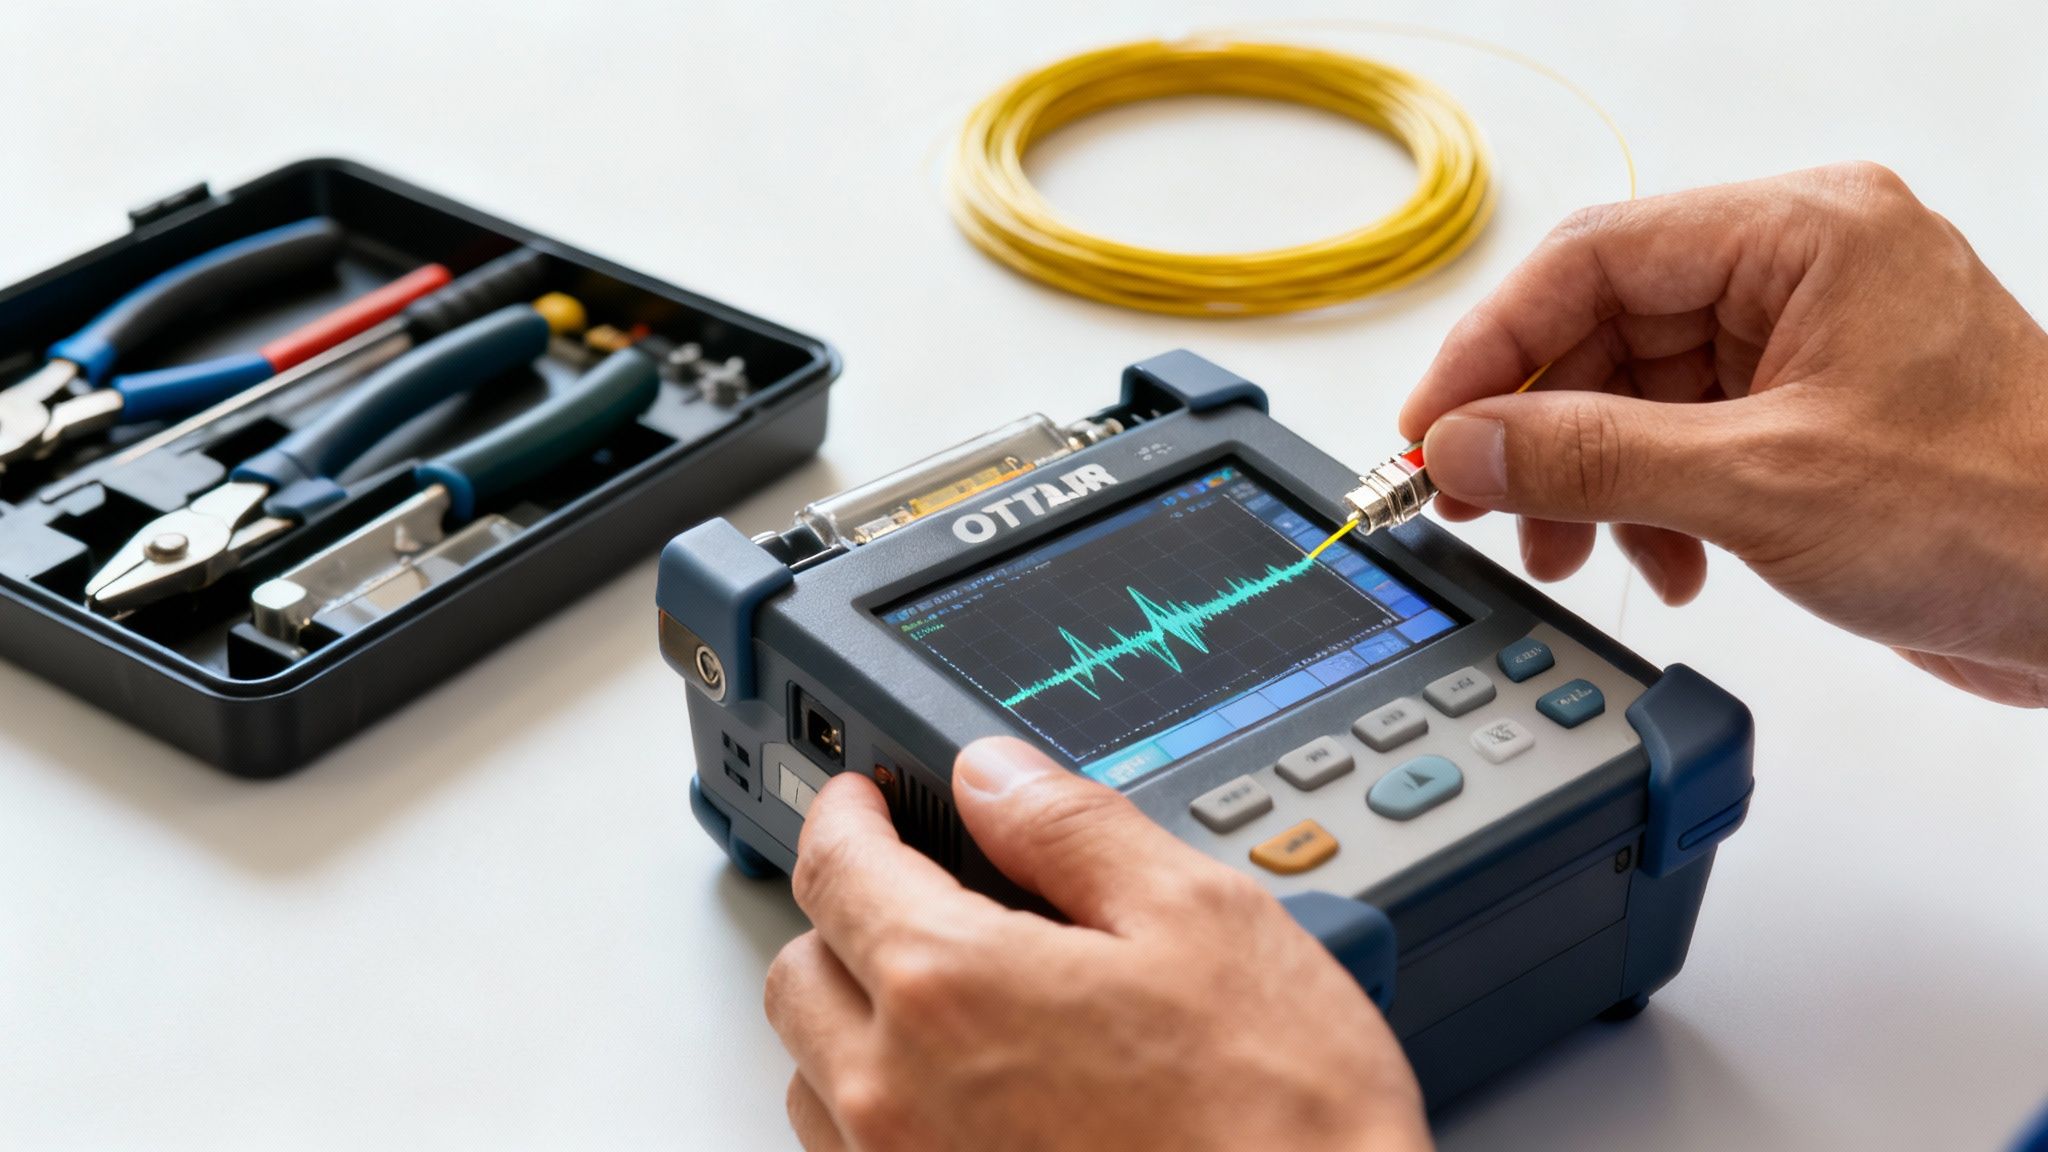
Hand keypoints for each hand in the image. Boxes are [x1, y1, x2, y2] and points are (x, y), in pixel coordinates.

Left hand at [764, 737, 1431, 1151]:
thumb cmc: (1278, 1120)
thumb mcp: (1200, 917)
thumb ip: (1072, 829)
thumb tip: (994, 778)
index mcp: (950, 985)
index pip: (834, 867)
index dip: (845, 812)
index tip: (864, 797)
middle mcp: (898, 1095)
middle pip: (800, 975)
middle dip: (843, 915)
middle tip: (911, 889)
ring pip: (814, 1079)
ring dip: (854, 1023)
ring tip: (947, 1001)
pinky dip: (883, 1114)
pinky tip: (970, 1097)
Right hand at [1401, 163, 2047, 706]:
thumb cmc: (2004, 515)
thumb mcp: (1763, 485)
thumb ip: (1594, 457)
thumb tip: (1468, 441)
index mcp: (1805, 233)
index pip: (1595, 260)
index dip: (1493, 346)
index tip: (1431, 427)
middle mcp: (1801, 272)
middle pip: (1607, 328)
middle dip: (1537, 428)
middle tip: (1472, 500)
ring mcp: (1807, 346)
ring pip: (1636, 393)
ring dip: (1587, 479)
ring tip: (1565, 552)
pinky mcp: (1810, 419)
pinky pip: (1683, 441)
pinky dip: (1648, 505)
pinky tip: (1662, 565)